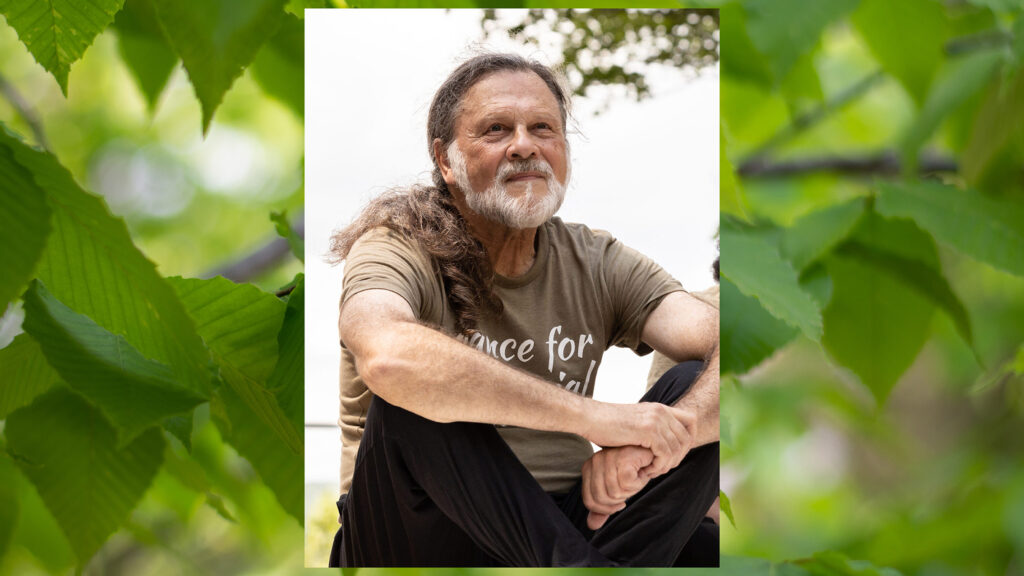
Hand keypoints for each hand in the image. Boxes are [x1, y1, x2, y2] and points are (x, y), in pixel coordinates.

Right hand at [581, 401, 695, 478]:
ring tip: (652, 471)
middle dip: (678, 458)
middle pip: (687, 438)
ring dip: (666, 465)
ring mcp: (656, 419)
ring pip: (677, 449)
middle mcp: (661, 411)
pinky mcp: (648, 430)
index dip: (689, 440)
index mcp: (659, 408)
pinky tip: (647, 470)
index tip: (675, 454)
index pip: (691, 422)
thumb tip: (661, 446)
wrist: (589, 418)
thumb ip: (651, 431)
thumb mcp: (635, 425)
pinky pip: (665, 454)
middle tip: (661, 468)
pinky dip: (659, 466)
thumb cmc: (607, 425)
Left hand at [581, 445, 652, 529]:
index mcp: (588, 468)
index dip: (606, 508)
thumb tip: (592, 525)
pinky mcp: (622, 457)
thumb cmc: (635, 469)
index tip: (620, 501)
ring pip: (615, 492)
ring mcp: (607, 457)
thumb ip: (604, 506)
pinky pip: (626, 484)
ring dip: (631, 490)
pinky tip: (641, 472)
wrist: (654, 453)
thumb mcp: (618, 490)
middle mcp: (594, 460)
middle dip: (620, 499)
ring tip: (636, 478)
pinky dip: (638, 483)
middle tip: (630, 487)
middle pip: (601, 498)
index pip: (589, 501)